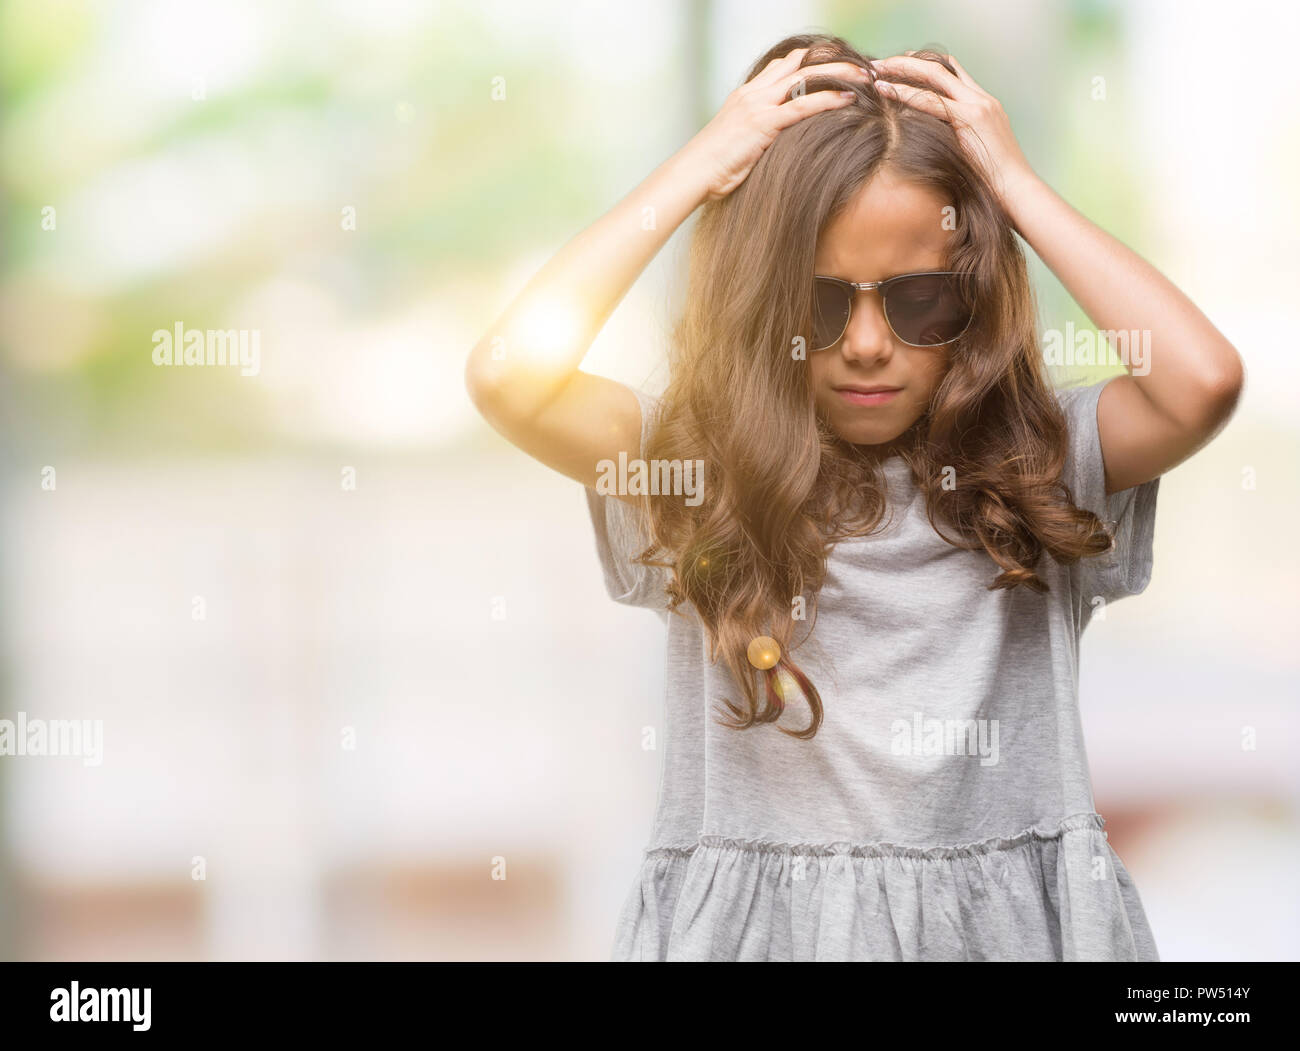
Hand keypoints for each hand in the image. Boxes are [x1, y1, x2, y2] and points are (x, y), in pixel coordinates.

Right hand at [682, 47, 870, 201]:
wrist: (693, 174)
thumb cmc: (713, 167)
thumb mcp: (739, 142)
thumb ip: (760, 132)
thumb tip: (780, 142)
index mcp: (747, 94)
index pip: (784, 65)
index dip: (813, 61)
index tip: (838, 66)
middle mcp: (754, 92)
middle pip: (800, 63)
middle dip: (834, 61)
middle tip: (861, 66)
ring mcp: (758, 105)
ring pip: (806, 77)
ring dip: (840, 74)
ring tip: (865, 76)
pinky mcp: (763, 123)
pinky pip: (802, 106)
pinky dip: (828, 100)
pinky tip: (849, 99)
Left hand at [869, 52, 1035, 211]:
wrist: (1017, 193)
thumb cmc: (993, 184)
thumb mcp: (972, 155)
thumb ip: (955, 141)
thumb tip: (930, 146)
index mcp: (985, 105)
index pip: (953, 72)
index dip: (925, 65)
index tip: (900, 66)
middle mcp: (983, 99)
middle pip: (942, 66)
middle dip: (909, 61)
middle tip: (882, 63)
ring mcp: (979, 106)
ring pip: (935, 74)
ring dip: (903, 69)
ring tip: (878, 69)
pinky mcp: (971, 118)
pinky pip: (931, 100)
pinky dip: (905, 93)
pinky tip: (885, 90)